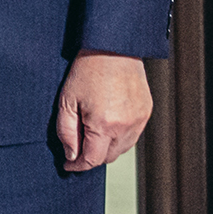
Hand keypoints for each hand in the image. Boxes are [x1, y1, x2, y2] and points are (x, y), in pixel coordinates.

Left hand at [54, 51, 152, 172]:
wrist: (114, 48)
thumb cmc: (88, 70)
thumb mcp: (67, 102)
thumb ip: (67, 133)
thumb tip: (72, 156)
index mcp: (104, 124)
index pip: (92, 160)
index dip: (77, 165)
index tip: (69, 164)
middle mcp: (125, 126)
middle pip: (108, 158)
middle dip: (92, 156)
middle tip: (79, 146)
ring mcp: (139, 120)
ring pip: (122, 149)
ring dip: (107, 148)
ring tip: (94, 133)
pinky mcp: (146, 113)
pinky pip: (132, 136)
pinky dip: (120, 137)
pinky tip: (109, 124)